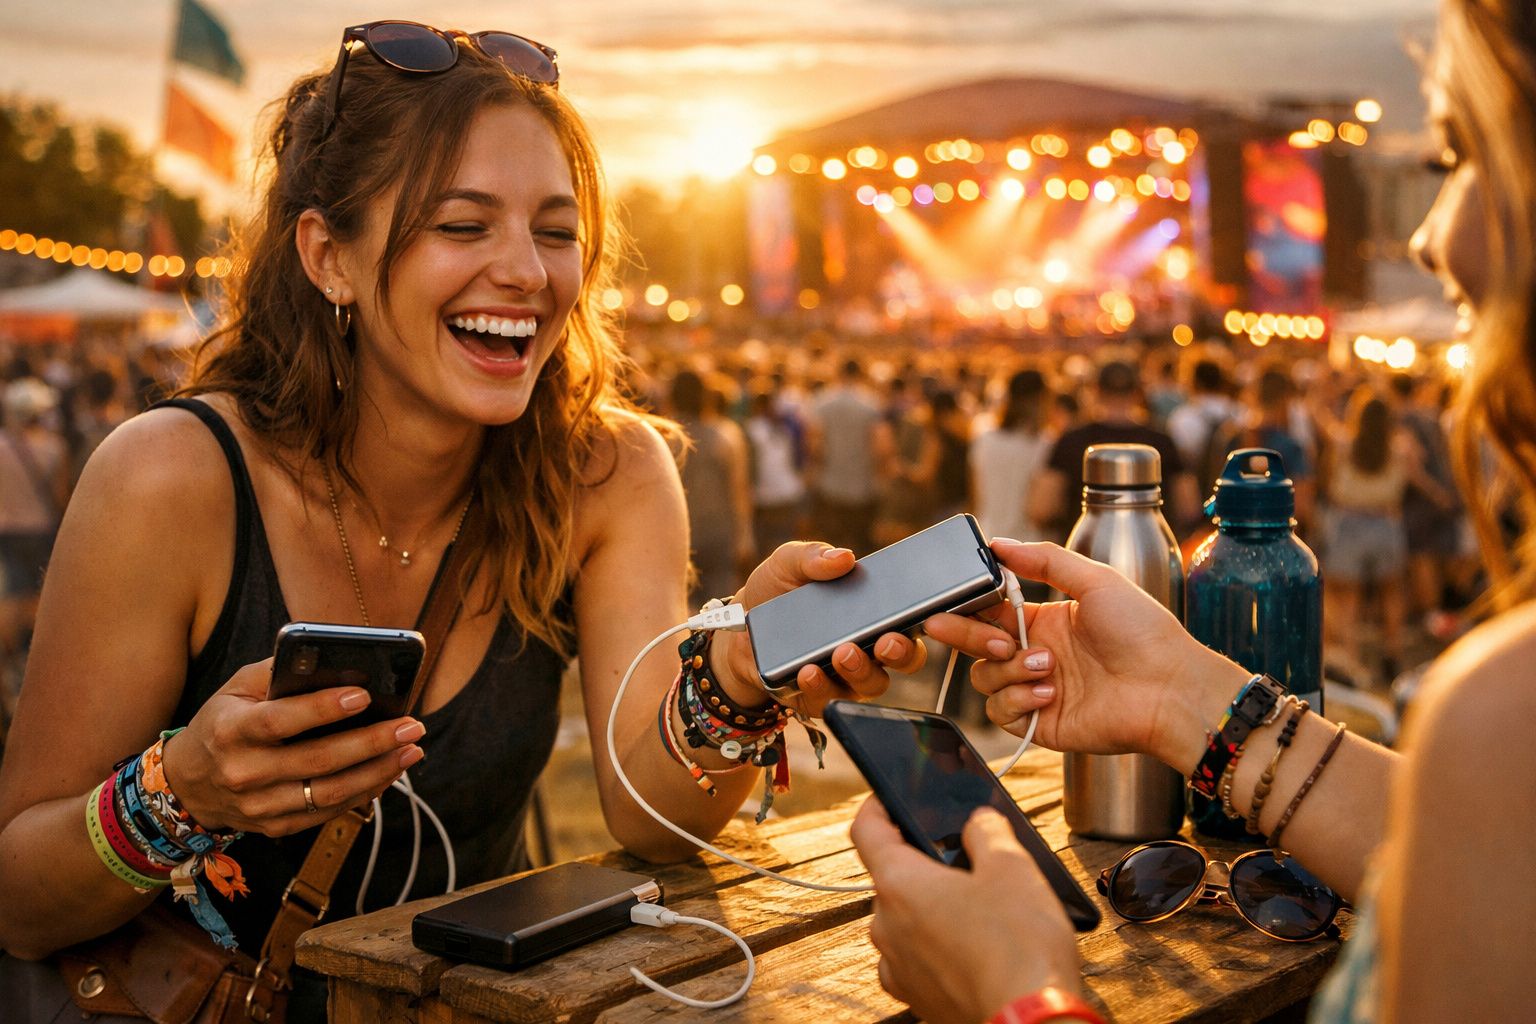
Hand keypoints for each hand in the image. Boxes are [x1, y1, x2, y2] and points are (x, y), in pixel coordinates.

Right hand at [160, 658, 425, 835]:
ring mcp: (259, 806)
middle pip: (317, 761)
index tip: (364, 695)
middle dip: (371, 742)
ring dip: (379, 771)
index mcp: (230, 731)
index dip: (323, 709)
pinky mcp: (276, 826)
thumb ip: (280, 672)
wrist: (188, 783)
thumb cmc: (224, 722)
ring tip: (412, 749)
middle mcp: (243, 772)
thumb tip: (333, 660)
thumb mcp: (238, 689)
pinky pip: (329, 811)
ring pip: (330, 792)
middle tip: (410, 725)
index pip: (280, 722)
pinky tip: (390, 770)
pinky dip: (365, 791)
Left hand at [712, 542, 928, 717]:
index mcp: (872, 612)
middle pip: (904, 659)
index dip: (926, 620)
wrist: (738, 628)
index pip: (911, 620)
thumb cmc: (775, 592)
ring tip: (841, 653)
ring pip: (871, 684)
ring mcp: (846, 676)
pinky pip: (829, 699)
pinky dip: (820, 686)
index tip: (923, 613)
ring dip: (861, 671)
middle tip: (885, 642)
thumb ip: (814, 556)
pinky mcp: (819, 696)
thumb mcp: (790, 563)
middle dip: (901, 653)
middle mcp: (869, 647)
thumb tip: (843, 557)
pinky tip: (808, 671)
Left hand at [851, 798, 1082, 1023]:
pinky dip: (938, 948)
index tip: (889, 799)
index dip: (877, 806)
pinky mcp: (917, 997)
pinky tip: (975, 948)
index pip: (866, 830)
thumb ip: (987, 832)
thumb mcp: (1013, 867)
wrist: (1029, 1023)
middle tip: (966, 861)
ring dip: (933, 909)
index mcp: (899, 884)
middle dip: (925, 865)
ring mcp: (898, 965)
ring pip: (905, 920)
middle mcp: (885, 925)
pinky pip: (917, 958)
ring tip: (981, 911)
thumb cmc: (1018, 950)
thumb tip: (977, 824)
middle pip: (893, 877)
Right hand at [924, 540, 1245, 770]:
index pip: (988, 609)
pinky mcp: (1038, 722)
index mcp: (1044, 619)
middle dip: (967, 637)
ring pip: (983, 677)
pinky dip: (1017, 700)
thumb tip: (999, 544)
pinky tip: (1049, 693)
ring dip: (1009, 670)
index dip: (969, 605)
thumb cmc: (1144, 633)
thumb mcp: (1097, 581)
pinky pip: (999, 711)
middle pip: (973, 644)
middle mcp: (1034, 653)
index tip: (959, 600)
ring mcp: (1035, 688)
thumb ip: (1045, 559)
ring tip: (1049, 667)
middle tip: (997, 640)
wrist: (1169, 688)